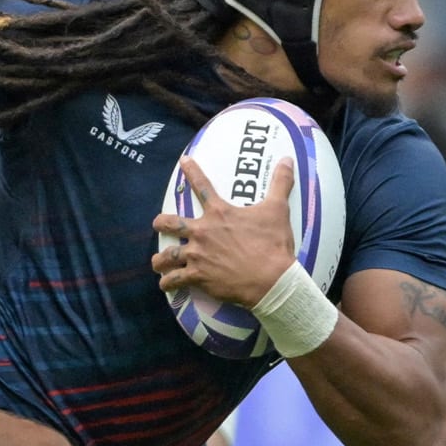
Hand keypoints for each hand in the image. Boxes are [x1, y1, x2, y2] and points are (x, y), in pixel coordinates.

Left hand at [152, 155, 297, 306]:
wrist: (271, 279)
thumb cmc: (273, 244)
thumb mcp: (278, 210)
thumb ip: (280, 183)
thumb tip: (288, 160)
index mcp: (219, 213)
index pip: (202, 186)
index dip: (192, 170)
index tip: (183, 160)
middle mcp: (202, 232)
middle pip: (170, 223)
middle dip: (160, 223)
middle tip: (158, 224)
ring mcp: (197, 255)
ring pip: (167, 256)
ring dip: (160, 260)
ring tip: (158, 263)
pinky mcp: (198, 276)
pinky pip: (174, 280)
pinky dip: (167, 284)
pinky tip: (165, 285)